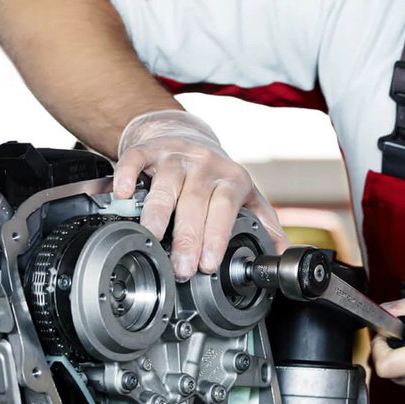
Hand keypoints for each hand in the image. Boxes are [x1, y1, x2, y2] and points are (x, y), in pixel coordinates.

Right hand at [112, 110, 288, 280]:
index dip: (217, 235)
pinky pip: (136, 158)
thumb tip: (281, 255)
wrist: (188, 137)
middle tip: (180, 267)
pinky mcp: (149, 149)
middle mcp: (204, 165)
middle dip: (187, 236)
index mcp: (231, 179)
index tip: (209, 264)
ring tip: (150, 237)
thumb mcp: (246, 196)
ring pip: (166, 183)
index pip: (225, 208)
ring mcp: (175, 156)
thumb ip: (264, 225)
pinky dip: (127, 174)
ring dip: (157, 212)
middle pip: (195, 201)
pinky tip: (122, 194)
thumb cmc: (216, 176)